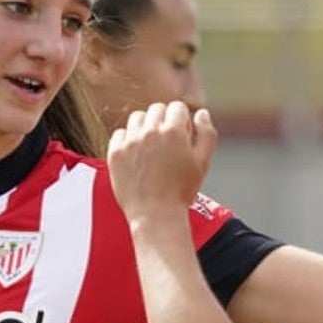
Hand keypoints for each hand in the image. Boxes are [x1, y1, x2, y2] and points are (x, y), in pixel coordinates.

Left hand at [106, 101, 219, 226]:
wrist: (155, 215)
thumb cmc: (182, 190)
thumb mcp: (203, 162)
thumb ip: (207, 133)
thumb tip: (201, 113)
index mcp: (174, 131)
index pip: (177, 107)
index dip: (181, 121)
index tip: (181, 136)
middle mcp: (150, 132)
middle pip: (156, 109)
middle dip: (164, 121)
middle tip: (166, 143)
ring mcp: (130, 142)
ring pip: (137, 118)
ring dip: (145, 126)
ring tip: (150, 146)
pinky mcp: (115, 153)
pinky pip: (120, 133)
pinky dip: (127, 139)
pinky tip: (136, 154)